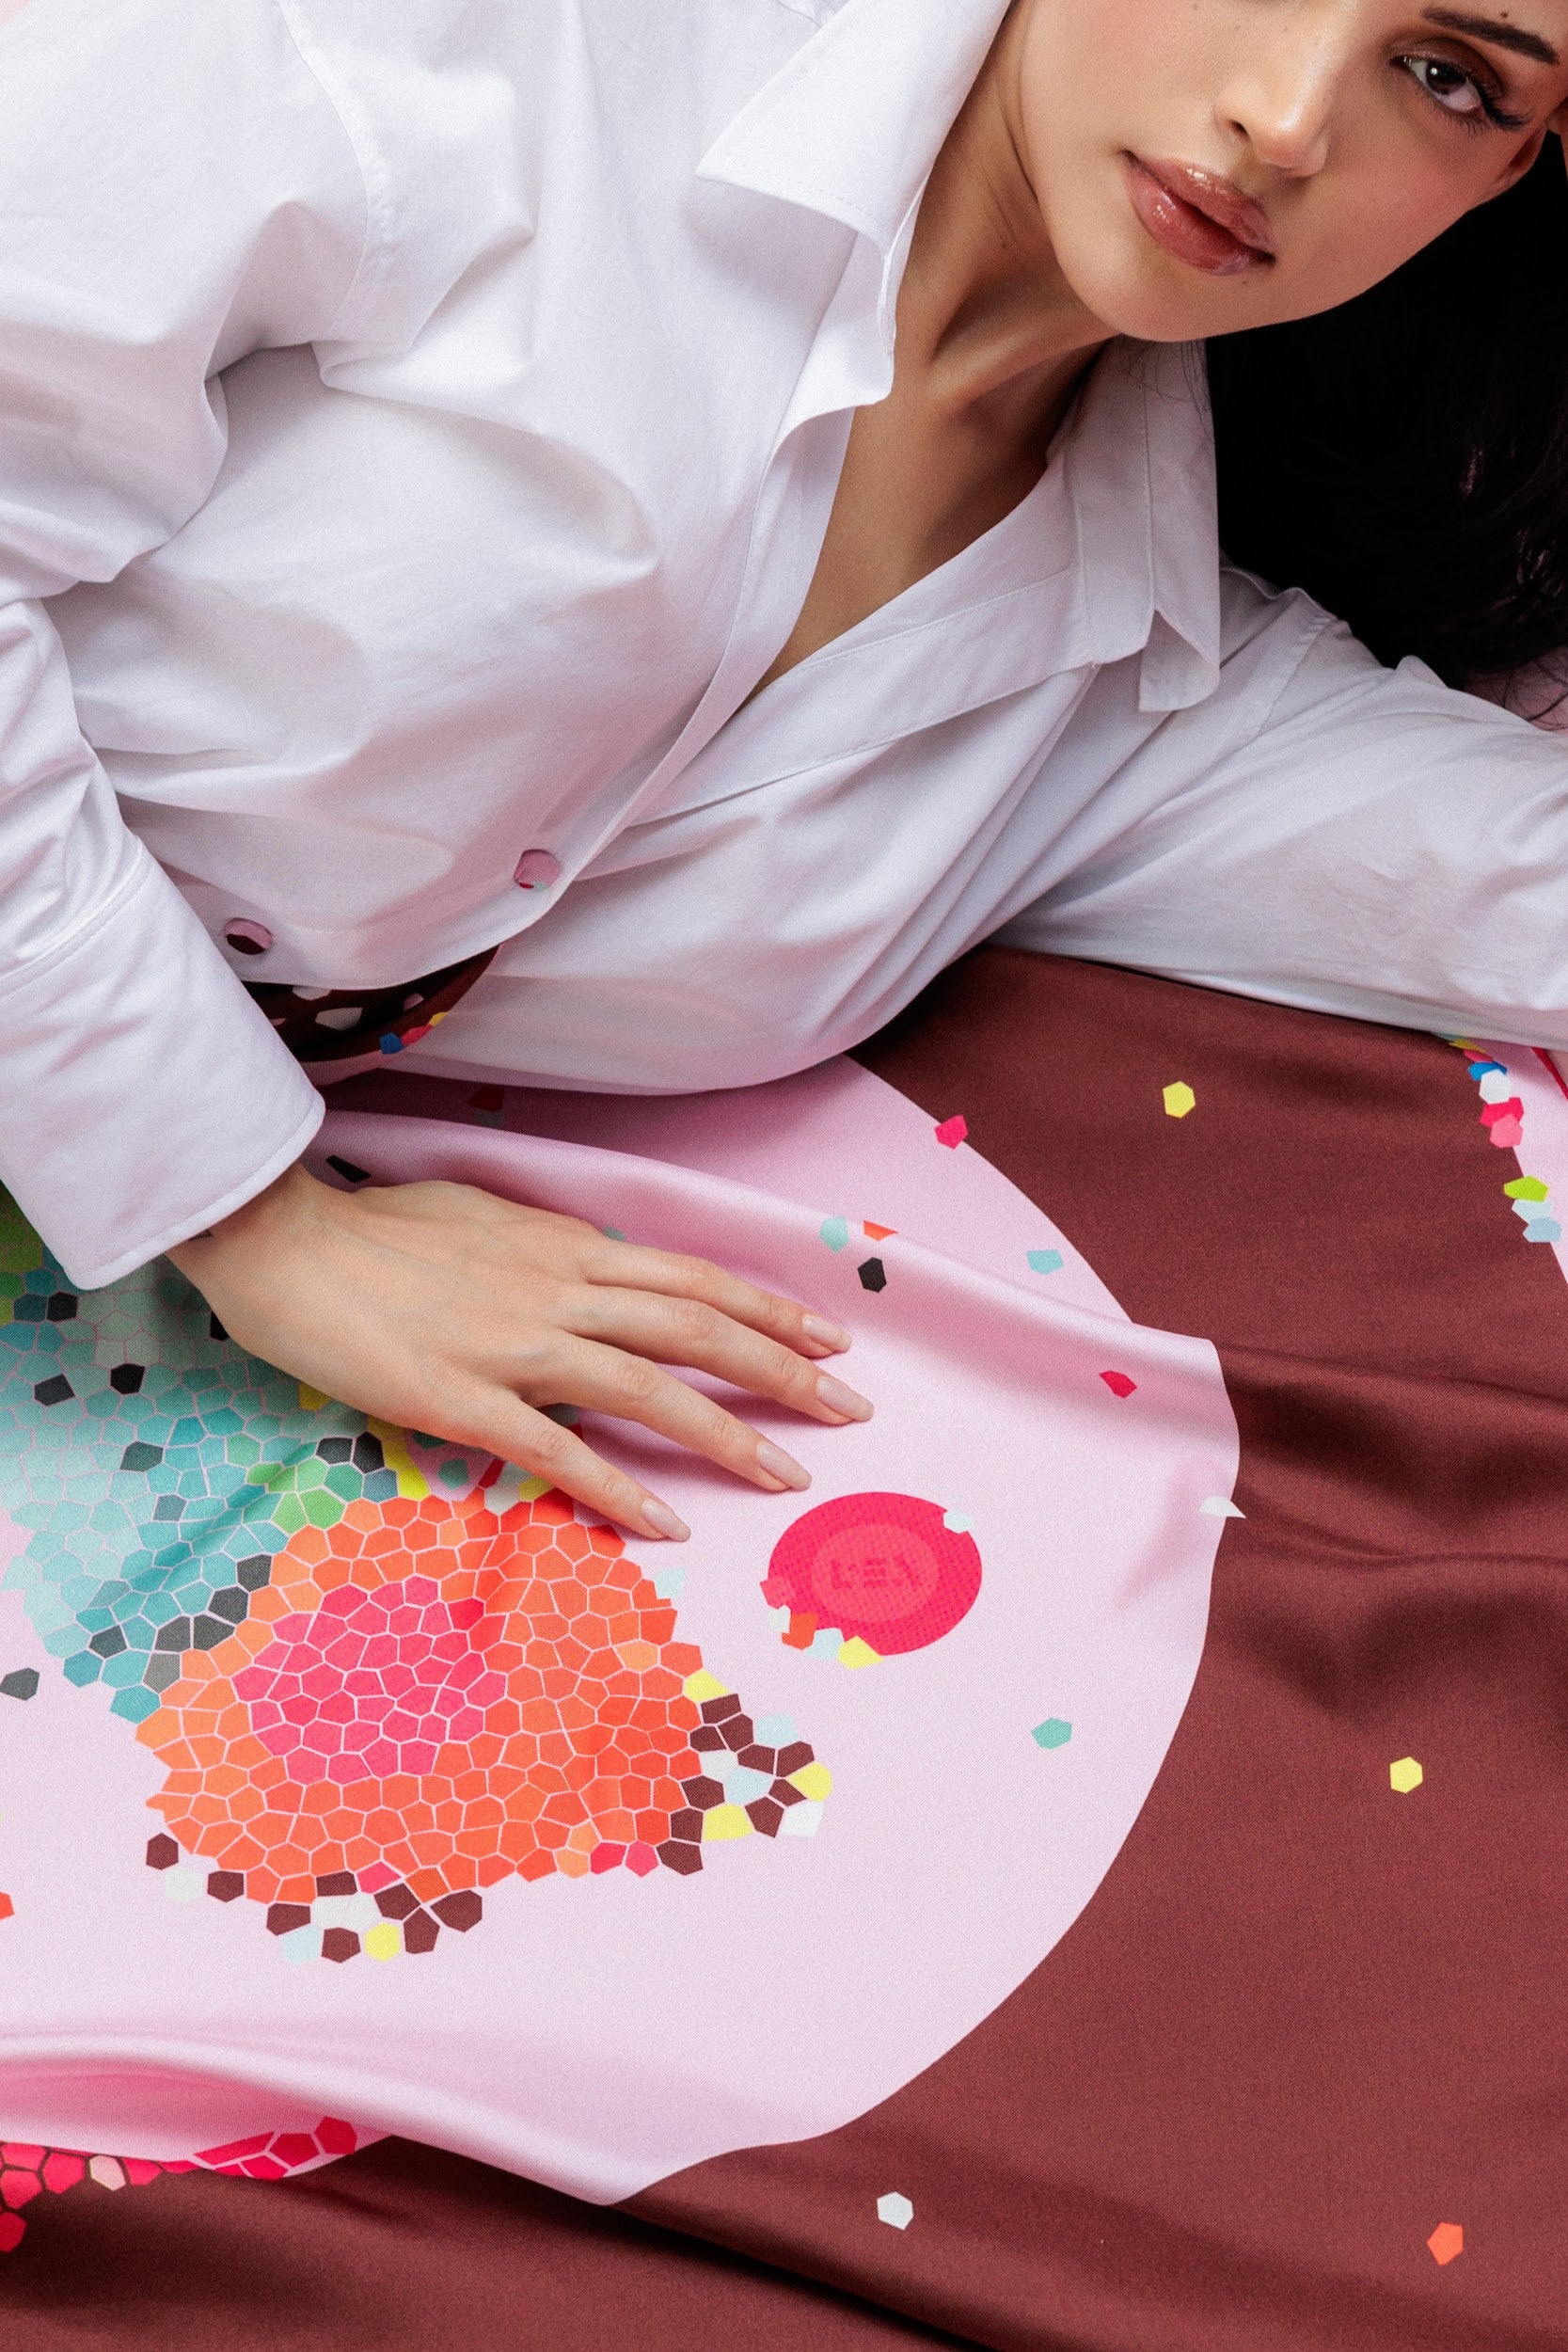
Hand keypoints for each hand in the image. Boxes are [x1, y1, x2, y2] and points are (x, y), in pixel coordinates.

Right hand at [168, 1163, 870, 1541]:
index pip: (693, 1279)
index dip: (770, 1310)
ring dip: (728, 1436)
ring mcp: (515, 1345)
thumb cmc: (376, 1227)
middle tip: (851, 1413)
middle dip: (785, 1373)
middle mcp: (560, 1290)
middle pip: (697, 1330)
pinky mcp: (464, 1399)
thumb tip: (592, 1270)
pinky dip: (620, 1489)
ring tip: (786, 1479)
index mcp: (566, 1246)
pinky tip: (668, 1526)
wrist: (286, 1242)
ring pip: (650, 1388)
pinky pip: (560, 1451)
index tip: (831, 1340)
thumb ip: (549, 1252)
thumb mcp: (484, 1219)